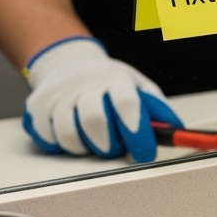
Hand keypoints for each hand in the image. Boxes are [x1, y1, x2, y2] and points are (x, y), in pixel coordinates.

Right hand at [22, 37, 182, 162]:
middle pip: (94, 121)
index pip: (127, 104)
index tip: (145, 154)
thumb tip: (180, 134)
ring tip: (94, 142)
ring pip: (68, 134)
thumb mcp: (139, 87)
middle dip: (108, 145)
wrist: (68, 63)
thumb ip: (158, 110)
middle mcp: (85, 84)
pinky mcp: (37, 107)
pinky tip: (73, 135)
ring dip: (85, 148)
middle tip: (115, 149)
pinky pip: (48, 138)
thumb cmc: (110, 83)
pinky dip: (61, 145)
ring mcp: (58, 94)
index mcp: (116, 79)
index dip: (137, 133)